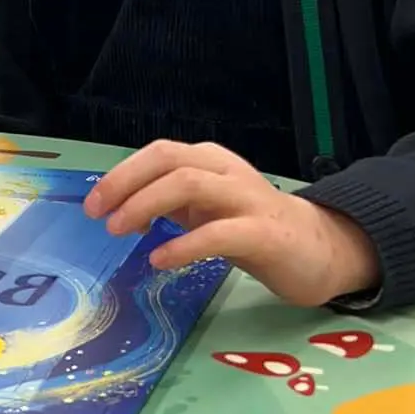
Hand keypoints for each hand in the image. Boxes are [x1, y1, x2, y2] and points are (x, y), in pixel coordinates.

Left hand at [84, 140, 380, 307]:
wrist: (320, 249)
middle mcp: (226, 171)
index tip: (94, 204)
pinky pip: (217, 232)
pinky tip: (160, 260)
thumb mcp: (206, 209)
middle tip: (98, 215)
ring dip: (145, 205)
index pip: (158, 153)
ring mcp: (247, 198)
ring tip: (120, 231)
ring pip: (188, 184)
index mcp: (210, 160)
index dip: (121, 175)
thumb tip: (119, 207)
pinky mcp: (264, 232)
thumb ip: (170, 203)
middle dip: (126, 183)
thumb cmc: (254, 228)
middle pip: (168, 160)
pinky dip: (183, 244)